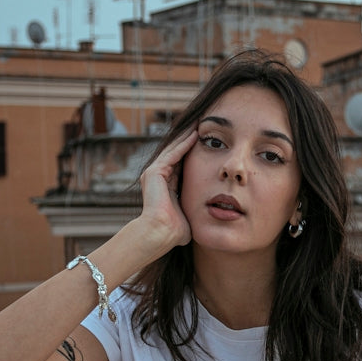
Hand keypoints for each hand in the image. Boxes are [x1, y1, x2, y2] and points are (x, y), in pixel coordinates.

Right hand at [136, 129, 195, 254]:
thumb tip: (202, 221)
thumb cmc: (173, 232)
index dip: (193, 156)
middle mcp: (157, 179)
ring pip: (174, 151)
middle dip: (189, 142)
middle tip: (203, 128)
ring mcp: (154, 174)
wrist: (160, 234)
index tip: (207, 146)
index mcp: (165, 188)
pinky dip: (183, 144)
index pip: (181, 166)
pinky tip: (195, 135)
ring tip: (199, 126)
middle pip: (176, 155)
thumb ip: (192, 214)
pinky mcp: (154, 172)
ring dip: (186, 138)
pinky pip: (172, 154)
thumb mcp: (187, 218)